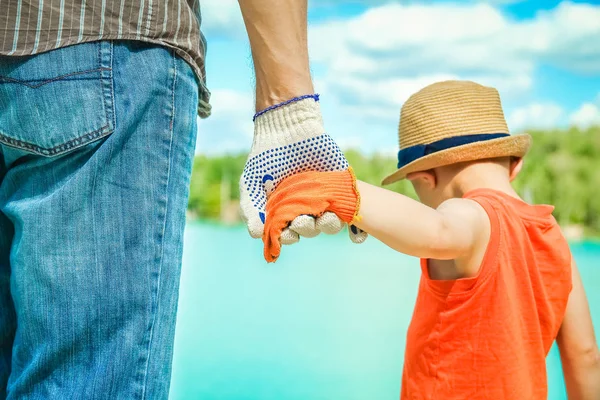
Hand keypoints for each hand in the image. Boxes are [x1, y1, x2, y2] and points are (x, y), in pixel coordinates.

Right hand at [239, 97, 367, 243]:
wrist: (287, 127)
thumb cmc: (266, 156)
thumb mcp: (252, 183)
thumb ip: (252, 209)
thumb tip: (258, 235)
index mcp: (286, 211)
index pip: (289, 233)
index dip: (288, 237)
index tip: (287, 233)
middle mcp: (306, 208)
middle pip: (310, 229)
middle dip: (307, 228)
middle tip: (304, 220)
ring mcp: (326, 198)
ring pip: (331, 222)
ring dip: (329, 225)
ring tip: (326, 217)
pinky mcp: (342, 185)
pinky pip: (352, 209)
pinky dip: (355, 225)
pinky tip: (355, 232)